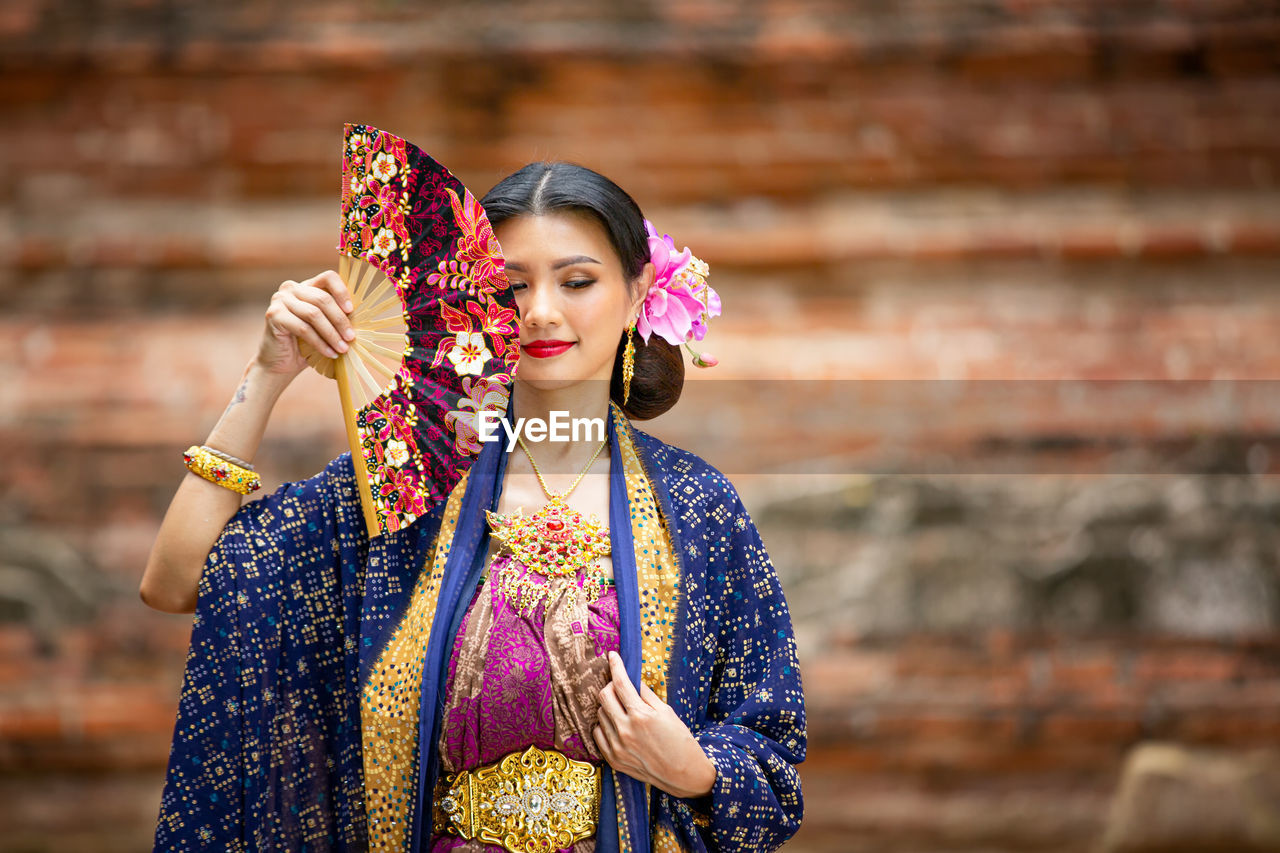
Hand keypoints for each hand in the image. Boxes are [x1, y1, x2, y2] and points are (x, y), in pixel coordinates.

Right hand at [256, 270, 356, 376]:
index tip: (351, 311)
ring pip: (314, 314)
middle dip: (340, 320)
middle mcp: (291, 288)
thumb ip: (336, 316)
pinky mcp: (273, 315)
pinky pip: (303, 328)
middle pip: (323, 299)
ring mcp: (280, 299)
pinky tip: (330, 354)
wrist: (282, 362)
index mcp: (306, 285)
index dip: (342, 292)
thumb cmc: (307, 344)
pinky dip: (320, 343)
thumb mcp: (325, 326)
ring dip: (332, 334)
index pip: (328, 277)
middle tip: (351, 338)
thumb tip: (360, 317)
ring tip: (343, 349)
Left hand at [593, 650, 716, 799]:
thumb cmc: (680, 741)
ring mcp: (617, 747)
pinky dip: (604, 726)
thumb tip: (633, 681)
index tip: (612, 656)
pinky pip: (598, 734)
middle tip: (620, 686)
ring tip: (624, 710)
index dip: (615, 666)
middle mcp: (625, 731)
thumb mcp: (666, 712)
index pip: (621, 683)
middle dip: (610, 685)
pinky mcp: (613, 759)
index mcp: (641, 716)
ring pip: (600, 714)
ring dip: (609, 707)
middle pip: (604, 696)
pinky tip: (617, 725)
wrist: (684, 774)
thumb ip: (646, 695)